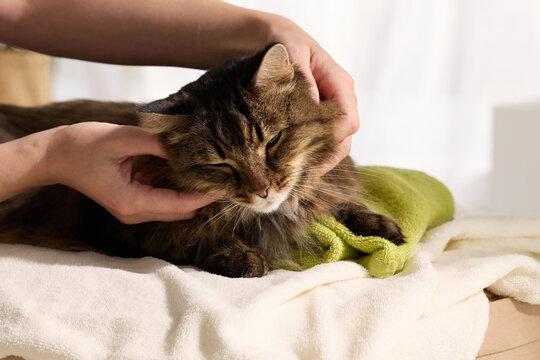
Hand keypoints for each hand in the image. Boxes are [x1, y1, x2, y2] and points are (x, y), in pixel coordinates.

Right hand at [45, 122, 215, 223]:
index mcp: (132, 201)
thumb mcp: (121, 138)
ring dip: (191, 194)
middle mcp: (134, 212)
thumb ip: (156, 143)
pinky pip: (163, 200)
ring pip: (173, 208)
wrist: (55, 155)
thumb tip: (188, 146)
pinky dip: (177, 190)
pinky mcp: (132, 202)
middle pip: (180, 211)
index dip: (205, 195)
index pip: (180, 205)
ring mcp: (133, 210)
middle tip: (226, 176)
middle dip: (203, 196)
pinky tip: (190, 172)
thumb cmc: (83, 145)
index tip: (228, 184)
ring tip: (213, 173)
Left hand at [267, 17, 358, 171]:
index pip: (346, 120)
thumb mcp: (290, 56)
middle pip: (345, 137)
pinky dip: (315, 155)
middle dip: (325, 157)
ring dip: (321, 160)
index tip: (304, 158)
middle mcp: (342, 97)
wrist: (279, 43)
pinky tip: (298, 166)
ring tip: (298, 176)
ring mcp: (335, 108)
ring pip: (338, 143)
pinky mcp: (324, 117)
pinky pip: (328, 141)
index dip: (330, 142)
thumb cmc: (284, 46)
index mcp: (339, 82)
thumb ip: (303, 81)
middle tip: (300, 176)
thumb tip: (312, 107)